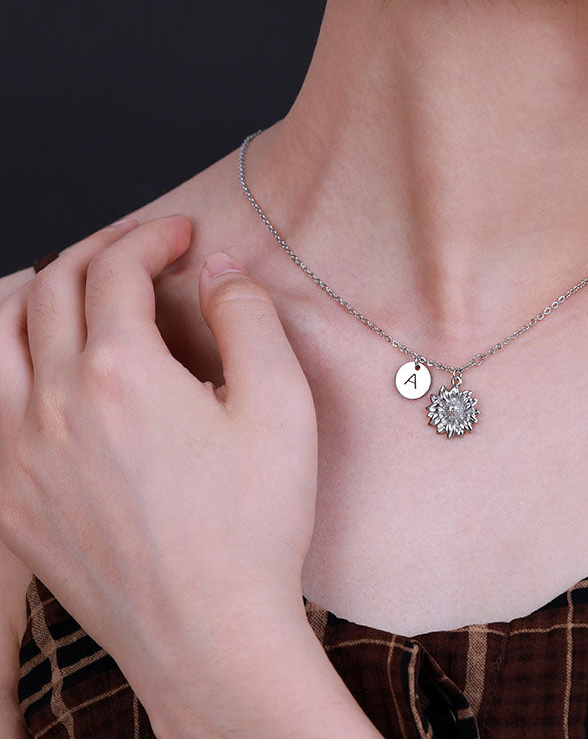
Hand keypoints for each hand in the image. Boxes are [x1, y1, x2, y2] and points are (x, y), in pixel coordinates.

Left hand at [0, 216, 319, 694]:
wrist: (207, 631)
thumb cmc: (252, 522)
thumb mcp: (281, 406)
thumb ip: (249, 318)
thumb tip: (220, 270)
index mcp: (121, 373)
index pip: (118, 270)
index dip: (153, 237)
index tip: (182, 235)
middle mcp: (53, 403)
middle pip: (52, 289)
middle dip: (98, 250)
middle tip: (138, 248)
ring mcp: (18, 453)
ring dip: (33, 294)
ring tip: (72, 288)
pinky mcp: (7, 499)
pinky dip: (4, 362)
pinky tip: (37, 368)